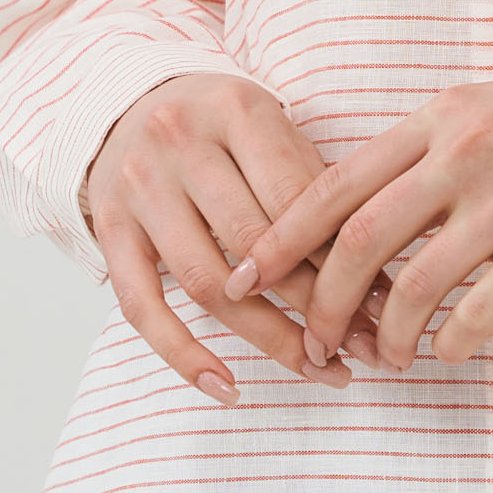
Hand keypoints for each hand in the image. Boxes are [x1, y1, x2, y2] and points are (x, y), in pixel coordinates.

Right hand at [85, 72, 379, 401]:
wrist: (126, 104)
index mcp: (236, 108)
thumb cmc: (223, 127)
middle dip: (316, 304)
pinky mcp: (108, 230)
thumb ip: (320, 192)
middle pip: (254, 243)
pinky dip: (183, 355)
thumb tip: (384, 281)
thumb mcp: (273, 130)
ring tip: (319, 368)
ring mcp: (138, 188)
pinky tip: (228, 388)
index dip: (341, 257)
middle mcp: (179, 142)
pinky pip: (141, 306)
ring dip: (269, 337)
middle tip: (363, 346)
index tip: (383, 305)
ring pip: (206, 281)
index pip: (296, 197)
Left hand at [234, 73, 492, 371]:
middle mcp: (470, 152)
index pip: (337, 181)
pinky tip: (447, 349)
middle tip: (312, 339)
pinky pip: (478, 312)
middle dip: (322, 301)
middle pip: (361, 240)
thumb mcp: (486, 113)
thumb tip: (346, 213)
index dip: (282, 237)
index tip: (247, 276)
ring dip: (386, 335)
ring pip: (414, 285)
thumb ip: (421, 152)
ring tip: (385, 357)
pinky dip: (449, 341)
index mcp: (442, 117)